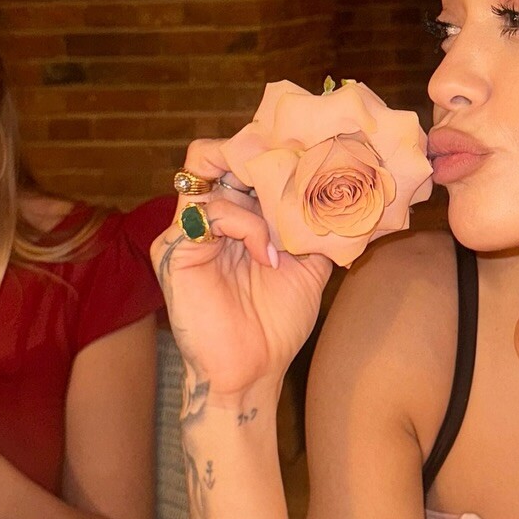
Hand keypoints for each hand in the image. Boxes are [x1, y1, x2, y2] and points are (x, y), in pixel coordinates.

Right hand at [153, 139, 334, 400]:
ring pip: (206, 169)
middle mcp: (207, 216)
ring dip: (255, 191)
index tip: (304, 151)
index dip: (265, 148)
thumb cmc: (277, 322)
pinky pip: (208, 213)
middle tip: (289, 161)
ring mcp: (187, 230)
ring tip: (282, 228)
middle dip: (253, 152)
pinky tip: (268, 255)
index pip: (236, 160)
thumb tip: (343, 189)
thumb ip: (313, 224)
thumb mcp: (308, 263)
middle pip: (212, 152)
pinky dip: (246, 226)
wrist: (254, 371)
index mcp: (234, 215)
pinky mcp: (174, 250)